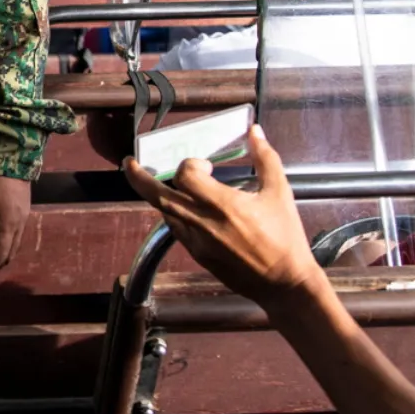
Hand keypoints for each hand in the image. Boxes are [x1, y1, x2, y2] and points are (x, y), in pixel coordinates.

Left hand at [121, 125, 320, 307]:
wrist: (284, 282)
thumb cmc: (285, 237)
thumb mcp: (279, 192)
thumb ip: (265, 158)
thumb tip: (254, 131)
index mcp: (223, 205)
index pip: (185, 175)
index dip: (190, 164)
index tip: (206, 166)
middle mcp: (203, 223)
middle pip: (158, 196)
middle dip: (139, 178)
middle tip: (129, 163)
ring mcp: (197, 242)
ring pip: (164, 213)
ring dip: (156, 195)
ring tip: (150, 181)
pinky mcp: (198, 255)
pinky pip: (176, 229)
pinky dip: (173, 213)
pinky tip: (179, 207)